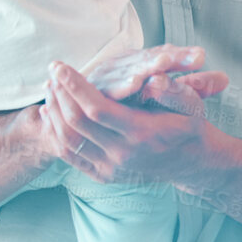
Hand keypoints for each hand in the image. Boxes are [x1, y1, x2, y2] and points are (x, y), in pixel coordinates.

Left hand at [41, 61, 215, 185]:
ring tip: (50, 89)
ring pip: (68, 141)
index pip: (97, 109)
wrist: (192, 162)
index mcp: (143, 133)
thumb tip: (155, 78)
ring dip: (54, 112)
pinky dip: (55, 133)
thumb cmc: (188, 126)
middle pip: (77, 123)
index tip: (60, 67)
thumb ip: (173, 90)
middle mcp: (123, 154)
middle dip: (59, 94)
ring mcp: (112, 168)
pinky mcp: (103, 175)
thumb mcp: (191, 104)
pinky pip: (70, 155)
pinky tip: (52, 113)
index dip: (74, 86)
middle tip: (52, 73)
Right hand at [79, 44, 222, 102]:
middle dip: (164, 58)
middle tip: (178, 57)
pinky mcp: (95, 90)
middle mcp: (128, 63)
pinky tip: (133, 87)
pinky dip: (119, 87)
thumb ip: (195, 86)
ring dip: (143, 68)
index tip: (201, 57)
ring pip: (129, 70)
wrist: (92, 103)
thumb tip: (226, 79)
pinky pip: (108, 89)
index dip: (182, 56)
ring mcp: (110, 75)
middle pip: (148, 58)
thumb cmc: (135, 97)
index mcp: (146, 60)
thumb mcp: (168, 90)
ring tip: (161, 65)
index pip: (168, 55)